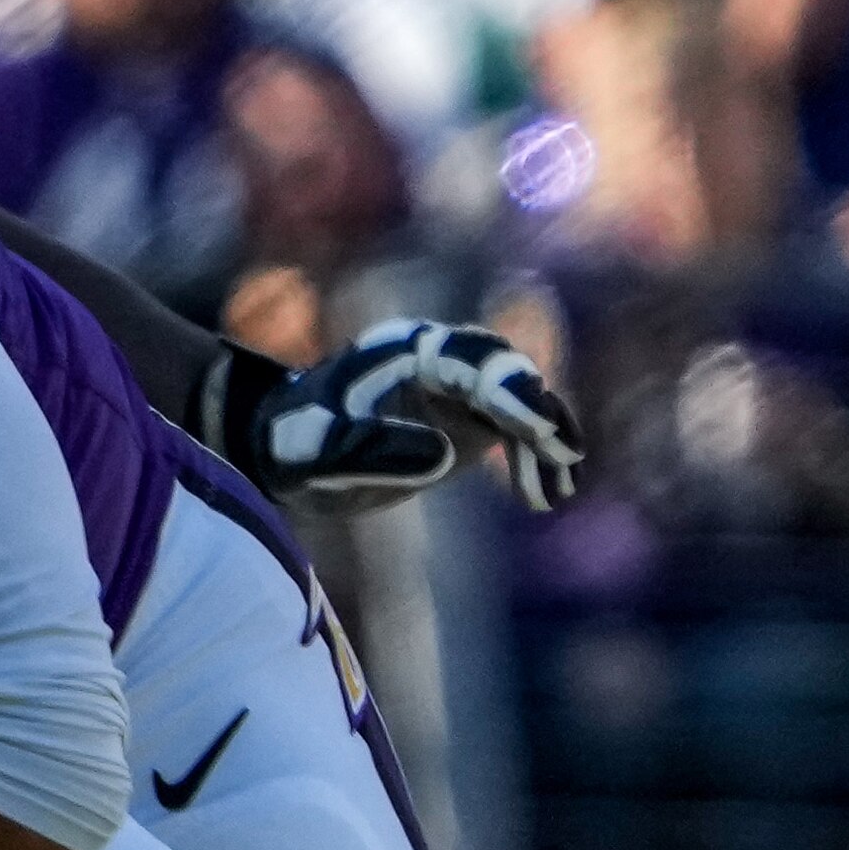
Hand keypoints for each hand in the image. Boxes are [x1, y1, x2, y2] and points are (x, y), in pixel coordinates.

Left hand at [263, 320, 585, 510]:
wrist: (284, 447)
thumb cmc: (293, 443)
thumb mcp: (314, 451)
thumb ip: (367, 450)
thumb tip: (445, 455)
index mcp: (402, 352)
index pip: (469, 361)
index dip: (508, 392)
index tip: (538, 429)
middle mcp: (438, 357)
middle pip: (506, 371)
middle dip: (538, 410)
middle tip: (564, 457)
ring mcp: (456, 385)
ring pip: (519, 400)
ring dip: (544, 441)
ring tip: (558, 491)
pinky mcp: (465, 416)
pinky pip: (513, 429)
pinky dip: (532, 458)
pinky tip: (543, 497)